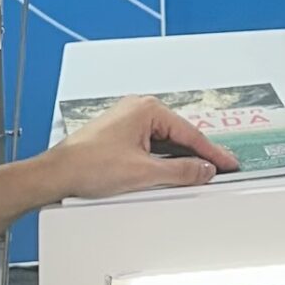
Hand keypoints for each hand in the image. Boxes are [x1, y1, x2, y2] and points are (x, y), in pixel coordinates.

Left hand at [46, 97, 238, 198]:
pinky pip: (150, 147)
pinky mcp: (119, 136)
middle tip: (217, 170)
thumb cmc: (87, 165)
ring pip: (164, 143)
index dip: (212, 153)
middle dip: (197, 155)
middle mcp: (137, 110)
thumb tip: (203, 170)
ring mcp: (127, 122)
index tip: (227, 163)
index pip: (190, 133)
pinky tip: (168, 174)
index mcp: (146, 109)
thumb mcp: (144, 173)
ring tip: (194, 176)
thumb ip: (181, 171)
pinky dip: (161, 161)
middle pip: (178, 136)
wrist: (57, 175)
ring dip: (177, 160)